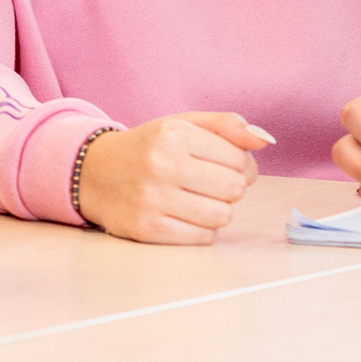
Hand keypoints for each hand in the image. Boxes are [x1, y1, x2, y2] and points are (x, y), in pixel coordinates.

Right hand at [77, 111, 272, 243]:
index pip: (240, 159)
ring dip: (217, 210)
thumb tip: (266, 140)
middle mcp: (161, 165)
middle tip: (211, 184)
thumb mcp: (182, 124)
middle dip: (231, 188)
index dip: (243, 166)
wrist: (94, 174)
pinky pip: (202, 237)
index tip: (227, 167)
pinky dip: (202, 229)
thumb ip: (227, 125)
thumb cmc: (148, 148)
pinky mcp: (146, 229)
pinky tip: (185, 215)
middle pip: (234, 189)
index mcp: (173, 134)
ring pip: (222, 216)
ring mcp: (152, 199)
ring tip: (198, 200)